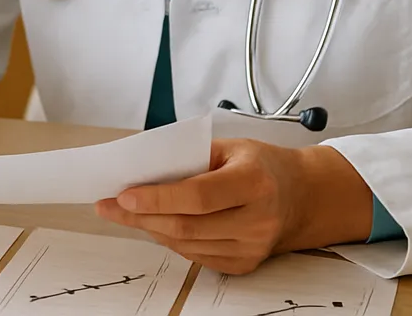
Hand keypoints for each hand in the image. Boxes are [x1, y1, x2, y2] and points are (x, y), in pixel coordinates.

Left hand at [95, 140, 373, 273]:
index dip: (158, 197)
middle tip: (109, 206)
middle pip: (188, 225)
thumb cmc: (260, 165)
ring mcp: (253, 247)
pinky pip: (196, 256)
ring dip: (151, 229)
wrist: (302, 196)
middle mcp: (258, 219)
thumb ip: (189, 157)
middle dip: (142, 217)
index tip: (124, 195)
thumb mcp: (230, 146)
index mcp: (254, 181)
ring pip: (187, 244)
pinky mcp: (246, 264)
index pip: (198, 195)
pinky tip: (156, 225)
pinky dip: (171, 240)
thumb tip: (140, 169)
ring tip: (125, 213)